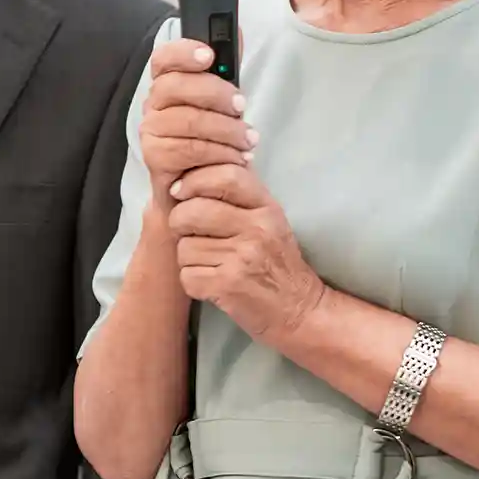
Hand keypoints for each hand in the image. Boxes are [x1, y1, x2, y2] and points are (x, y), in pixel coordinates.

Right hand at [141, 38, 255, 202]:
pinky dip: (218, 153)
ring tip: (248, 139)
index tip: (209, 55)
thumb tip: (236, 33)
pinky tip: (236, 157)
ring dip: (225, 129)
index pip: (163, 59)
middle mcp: (153, 105)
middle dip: (215, 93)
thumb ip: (226, 70)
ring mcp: (150, 131)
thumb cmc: (211, 141)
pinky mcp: (154, 158)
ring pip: (187, 121)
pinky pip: (188, 150)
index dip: (183, 52)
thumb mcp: (222, 102)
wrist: (199, 189)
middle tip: (241, 105)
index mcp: (167, 84)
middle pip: (175, 86)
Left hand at [168, 163, 326, 346]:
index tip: (180, 192)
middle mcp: (258, 229)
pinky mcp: (228, 287)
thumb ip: (240, 195)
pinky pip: (186, 275)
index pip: (226, 176)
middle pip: (193, 211)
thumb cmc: (278, 261)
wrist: (298, 310)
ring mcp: (243, 259)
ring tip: (209, 262)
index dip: (195, 180)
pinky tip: (211, 282)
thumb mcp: (270, 220)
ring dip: (188, 257)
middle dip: (180, 222)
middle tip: (189, 232)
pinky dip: (193, 281)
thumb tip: (197, 168)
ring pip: (185, 247)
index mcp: (267, 208)